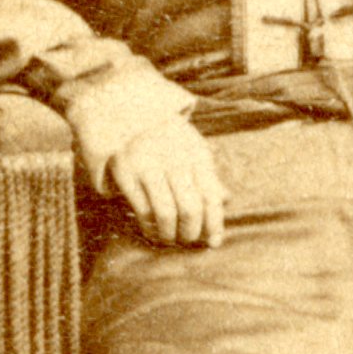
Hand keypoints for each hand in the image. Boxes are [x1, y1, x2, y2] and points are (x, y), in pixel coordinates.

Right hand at [107, 121, 225, 247]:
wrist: (128, 110)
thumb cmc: (168, 137)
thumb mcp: (192, 148)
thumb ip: (207, 174)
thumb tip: (226, 200)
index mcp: (196, 153)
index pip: (211, 197)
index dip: (215, 225)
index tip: (214, 243)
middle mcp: (174, 159)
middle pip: (190, 209)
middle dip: (192, 233)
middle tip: (189, 241)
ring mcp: (148, 165)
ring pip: (166, 214)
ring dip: (170, 235)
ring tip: (171, 239)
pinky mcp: (126, 172)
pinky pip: (143, 210)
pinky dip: (150, 228)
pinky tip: (153, 231)